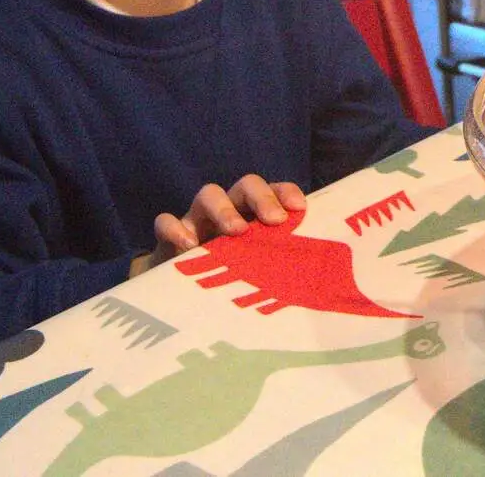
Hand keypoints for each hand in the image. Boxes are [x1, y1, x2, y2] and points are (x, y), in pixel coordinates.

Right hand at [131, 175, 307, 276]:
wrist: (188, 298)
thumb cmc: (236, 280)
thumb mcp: (262, 272)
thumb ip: (282, 264)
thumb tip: (319, 279)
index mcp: (255, 216)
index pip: (275, 191)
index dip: (286, 193)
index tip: (299, 208)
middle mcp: (230, 211)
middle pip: (246, 185)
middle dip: (261, 197)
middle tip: (274, 220)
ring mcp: (198, 221)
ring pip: (209, 194)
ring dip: (224, 209)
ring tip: (236, 232)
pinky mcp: (170, 239)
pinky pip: (166, 222)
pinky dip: (175, 229)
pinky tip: (189, 246)